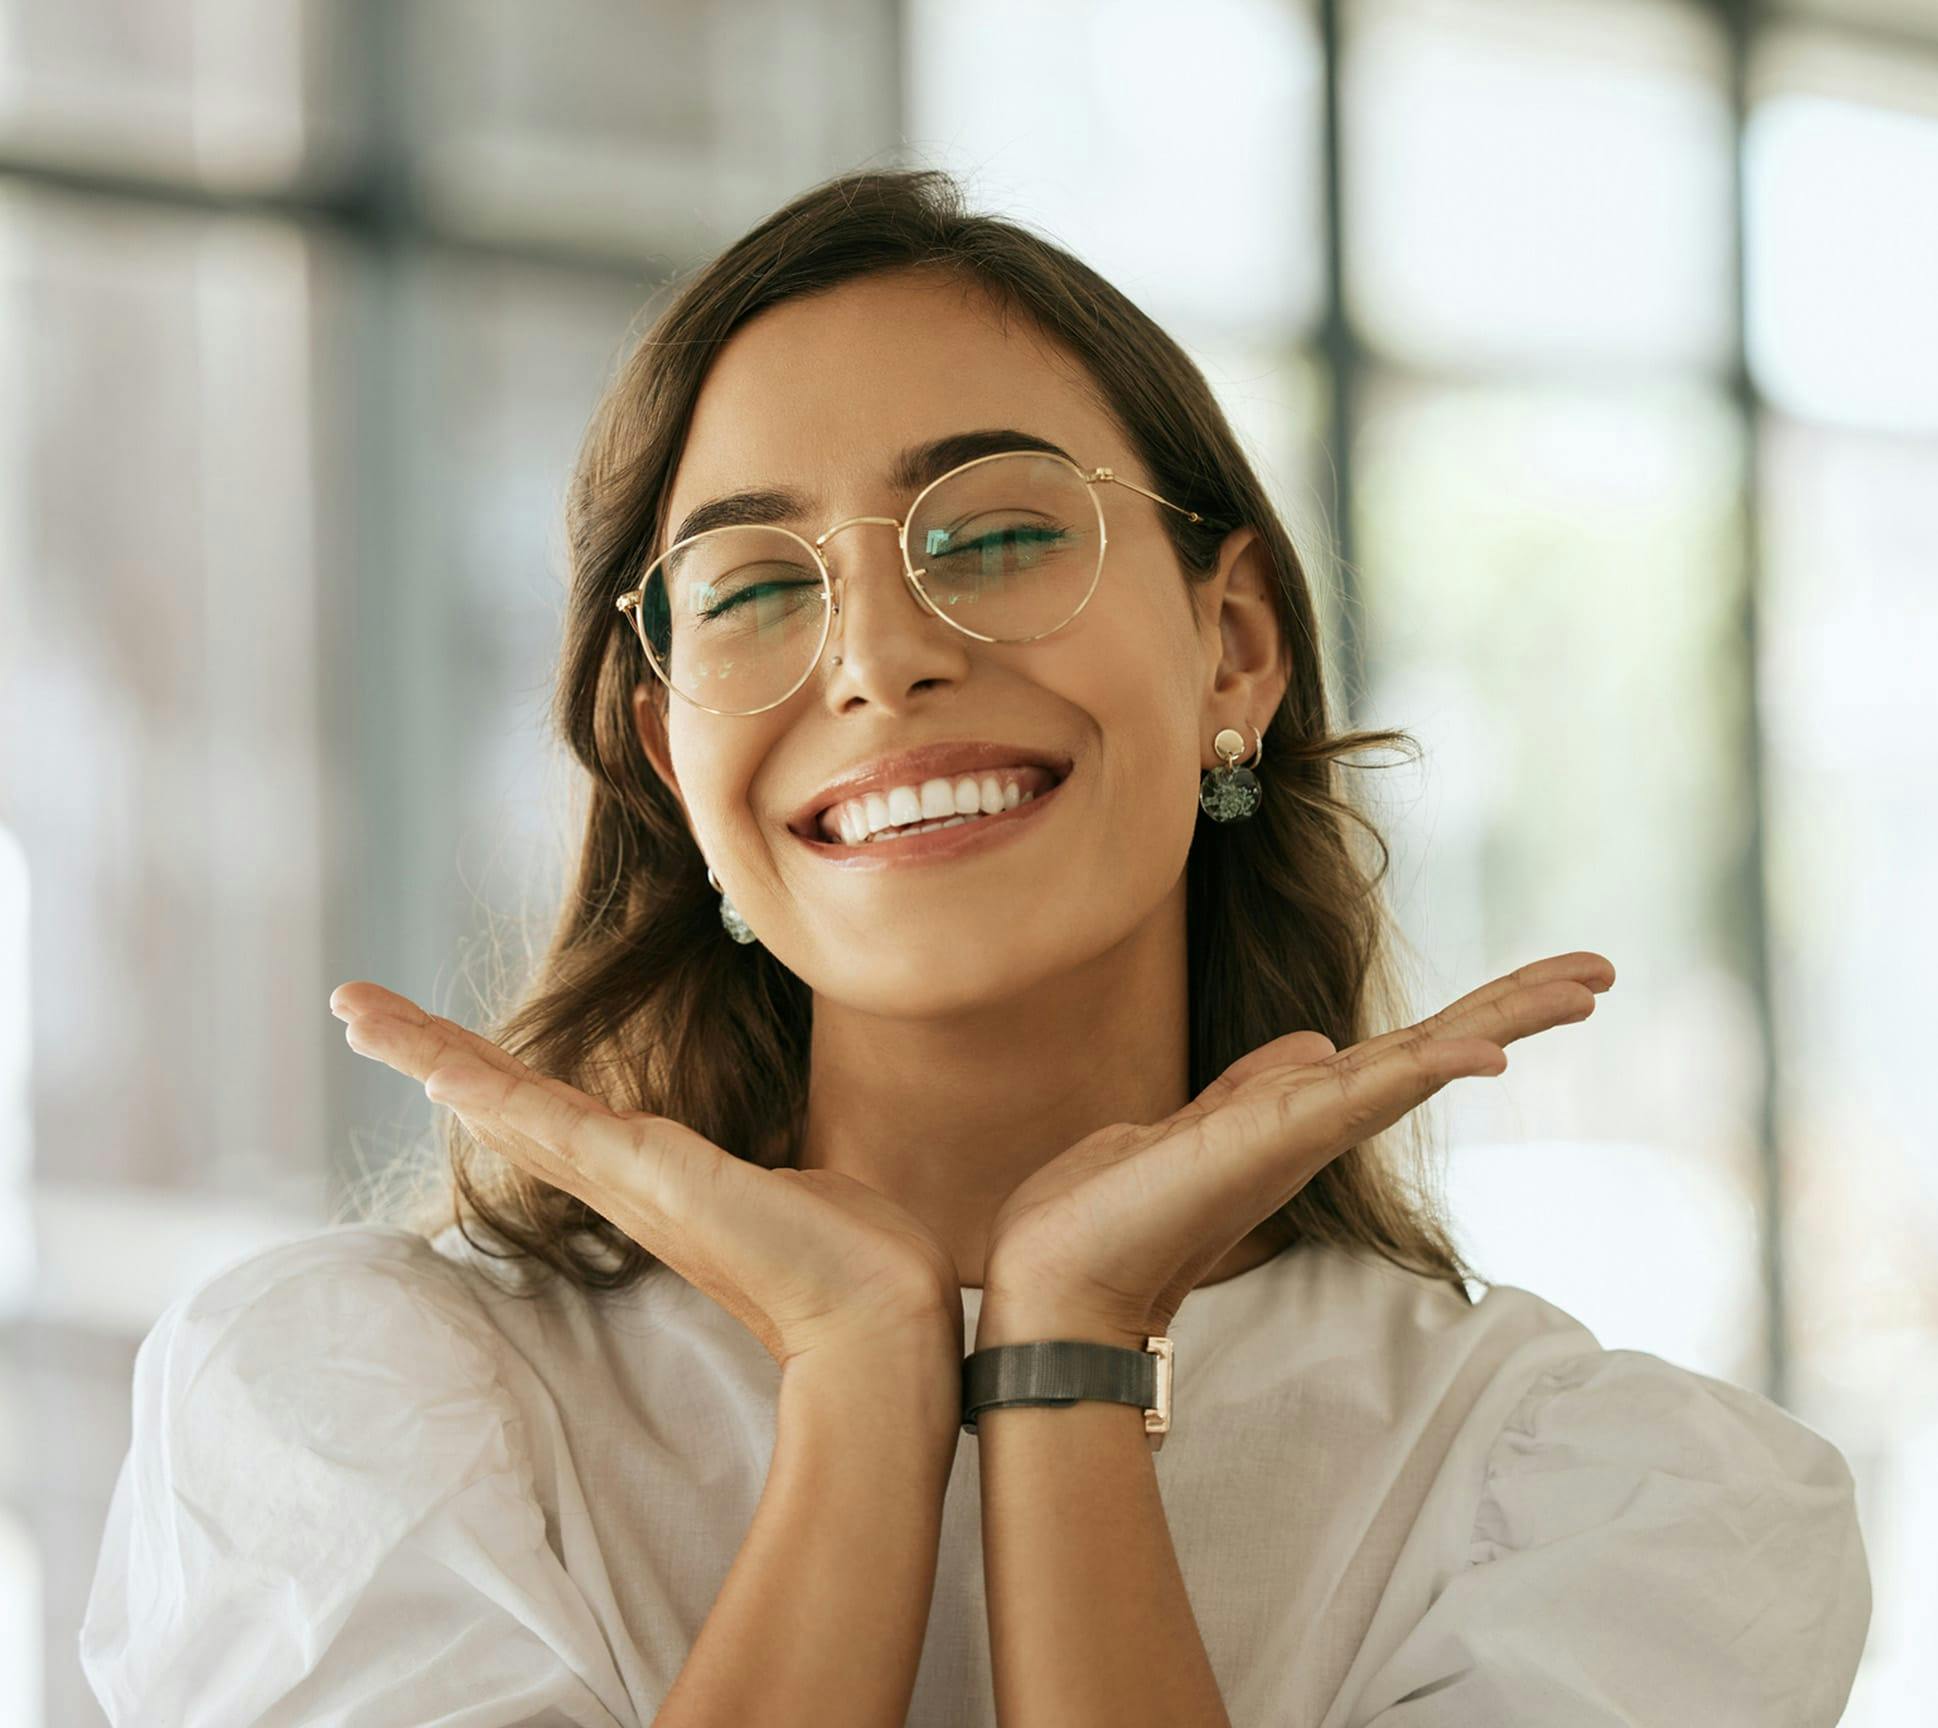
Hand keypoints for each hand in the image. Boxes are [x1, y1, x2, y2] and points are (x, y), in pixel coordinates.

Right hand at [329, 982, 964, 1369]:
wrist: (883, 1317)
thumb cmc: (851, 1261)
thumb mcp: (797, 1188)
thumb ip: (771, 1174)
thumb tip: (794, 1172)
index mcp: (651, 1178)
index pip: (548, 1112)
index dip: (485, 1074)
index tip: (432, 1045)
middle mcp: (623, 1181)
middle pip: (501, 1103)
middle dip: (425, 1050)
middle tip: (352, 1007)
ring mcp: (629, 1181)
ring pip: (508, 1105)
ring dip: (430, 1054)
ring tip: (358, 1012)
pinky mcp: (651, 1178)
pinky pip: (554, 1125)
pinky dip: (491, 1092)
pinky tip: (436, 1066)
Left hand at [979, 951, 1616, 1346]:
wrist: (1055, 1275)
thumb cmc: (1114, 1210)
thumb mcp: (1196, 1123)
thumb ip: (1257, 1084)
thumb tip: (1314, 1042)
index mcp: (1302, 1113)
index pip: (1408, 1050)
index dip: (1477, 1016)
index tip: (1549, 982)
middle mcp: (1319, 1123)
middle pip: (1438, 1051)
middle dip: (1517, 1008)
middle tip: (1602, 971)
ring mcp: (1304, 1133)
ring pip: (1422, 1062)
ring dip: (1504, 1020)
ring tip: (1584, 984)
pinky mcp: (1276, 1139)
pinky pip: (1367, 1093)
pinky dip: (1429, 1070)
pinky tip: (1487, 1052)